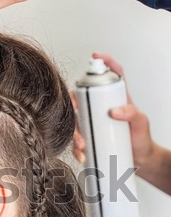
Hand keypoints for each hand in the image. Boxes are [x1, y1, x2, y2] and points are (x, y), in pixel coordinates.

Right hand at [71, 53, 154, 168]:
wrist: (140, 160)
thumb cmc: (142, 138)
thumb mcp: (141, 123)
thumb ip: (132, 113)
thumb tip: (114, 111)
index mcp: (117, 97)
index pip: (113, 75)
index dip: (105, 62)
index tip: (96, 56)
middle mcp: (103, 107)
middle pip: (85, 96)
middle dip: (76, 101)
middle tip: (77, 107)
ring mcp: (95, 122)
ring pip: (77, 120)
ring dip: (75, 132)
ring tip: (83, 144)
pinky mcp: (90, 136)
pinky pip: (78, 140)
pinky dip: (77, 148)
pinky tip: (82, 154)